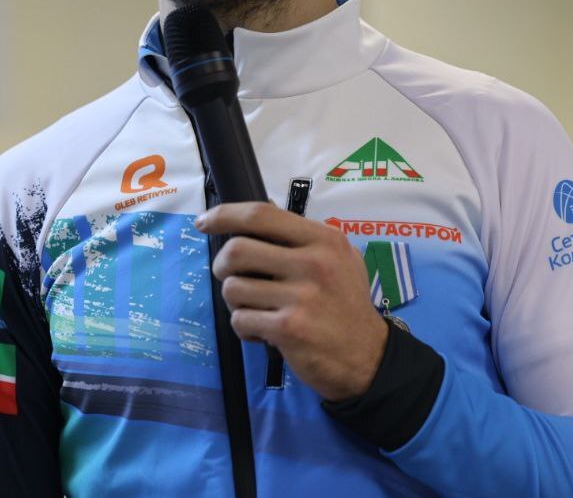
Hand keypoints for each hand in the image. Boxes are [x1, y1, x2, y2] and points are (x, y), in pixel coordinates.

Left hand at [196, 202, 386, 400]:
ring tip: (255, 310)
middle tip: (232, 278)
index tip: (204, 223)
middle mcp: (314, 263)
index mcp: (324, 239)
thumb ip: (302, 237)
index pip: (261, 215)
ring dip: (234, 302)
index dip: (224, 215)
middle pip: (237, 250)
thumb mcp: (339, 259)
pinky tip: (262, 332)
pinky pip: (240, 319)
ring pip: (233, 287)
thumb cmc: (346, 305)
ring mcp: (301, 296)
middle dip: (222, 266)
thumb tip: (257, 213)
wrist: (369, 358)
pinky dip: (244, 327)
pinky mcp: (288, 328)